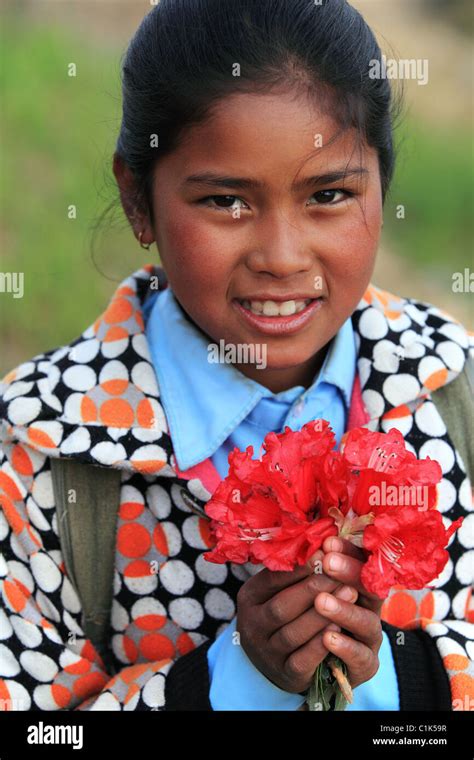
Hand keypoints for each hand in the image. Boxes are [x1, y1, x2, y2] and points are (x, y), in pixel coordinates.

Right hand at [236, 551, 358, 693]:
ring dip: (321, 615)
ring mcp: (266, 653)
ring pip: (292, 634)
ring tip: (347, 596)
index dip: (299, 568)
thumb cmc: (284, 613)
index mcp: (249, 597)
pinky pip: (302, 661)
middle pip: (281, 607)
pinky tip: (338, 628)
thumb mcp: (277, 590)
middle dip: (313, 589)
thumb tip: (321, 542)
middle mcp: (252, 626)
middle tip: (340, 575)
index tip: (324, 553)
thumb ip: (293, 570)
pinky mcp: (284, 674)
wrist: (274, 660)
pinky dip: (319, 645)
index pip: (271, 579)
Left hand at [313, 536, 383, 689]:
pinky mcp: (366, 668)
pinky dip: (344, 648)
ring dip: (342, 610)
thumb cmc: (304, 615)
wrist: (305, 662)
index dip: (347, 552)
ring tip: (322, 601)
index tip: (328, 543)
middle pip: (369, 589)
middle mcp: (371, 608)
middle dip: (347, 574)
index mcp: (360, 583)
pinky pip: (359, 659)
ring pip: (365, 624)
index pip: (362, 562)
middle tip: (327, 562)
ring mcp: (370, 640)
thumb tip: (303, 540)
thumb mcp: (305, 588)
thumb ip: (310, 568)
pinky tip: (328, 638)